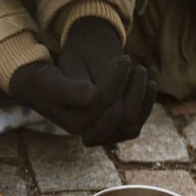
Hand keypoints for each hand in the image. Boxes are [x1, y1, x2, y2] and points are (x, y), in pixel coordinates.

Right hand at [8, 17, 154, 145]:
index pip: (104, 103)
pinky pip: (136, 125)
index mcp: (75, 122)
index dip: (116, 80)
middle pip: (121, 116)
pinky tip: (149, 85)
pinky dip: (146, 105)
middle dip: (132, 88)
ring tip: (141, 70)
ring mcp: (102, 137)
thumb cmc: (49, 82)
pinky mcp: (112, 134)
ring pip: (131, 123)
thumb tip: (94, 96)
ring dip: (141, 96)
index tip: (124, 57)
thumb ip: (71, 90)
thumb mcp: (55, 80)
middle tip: (136, 64)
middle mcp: (89, 135)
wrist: (45, 90)